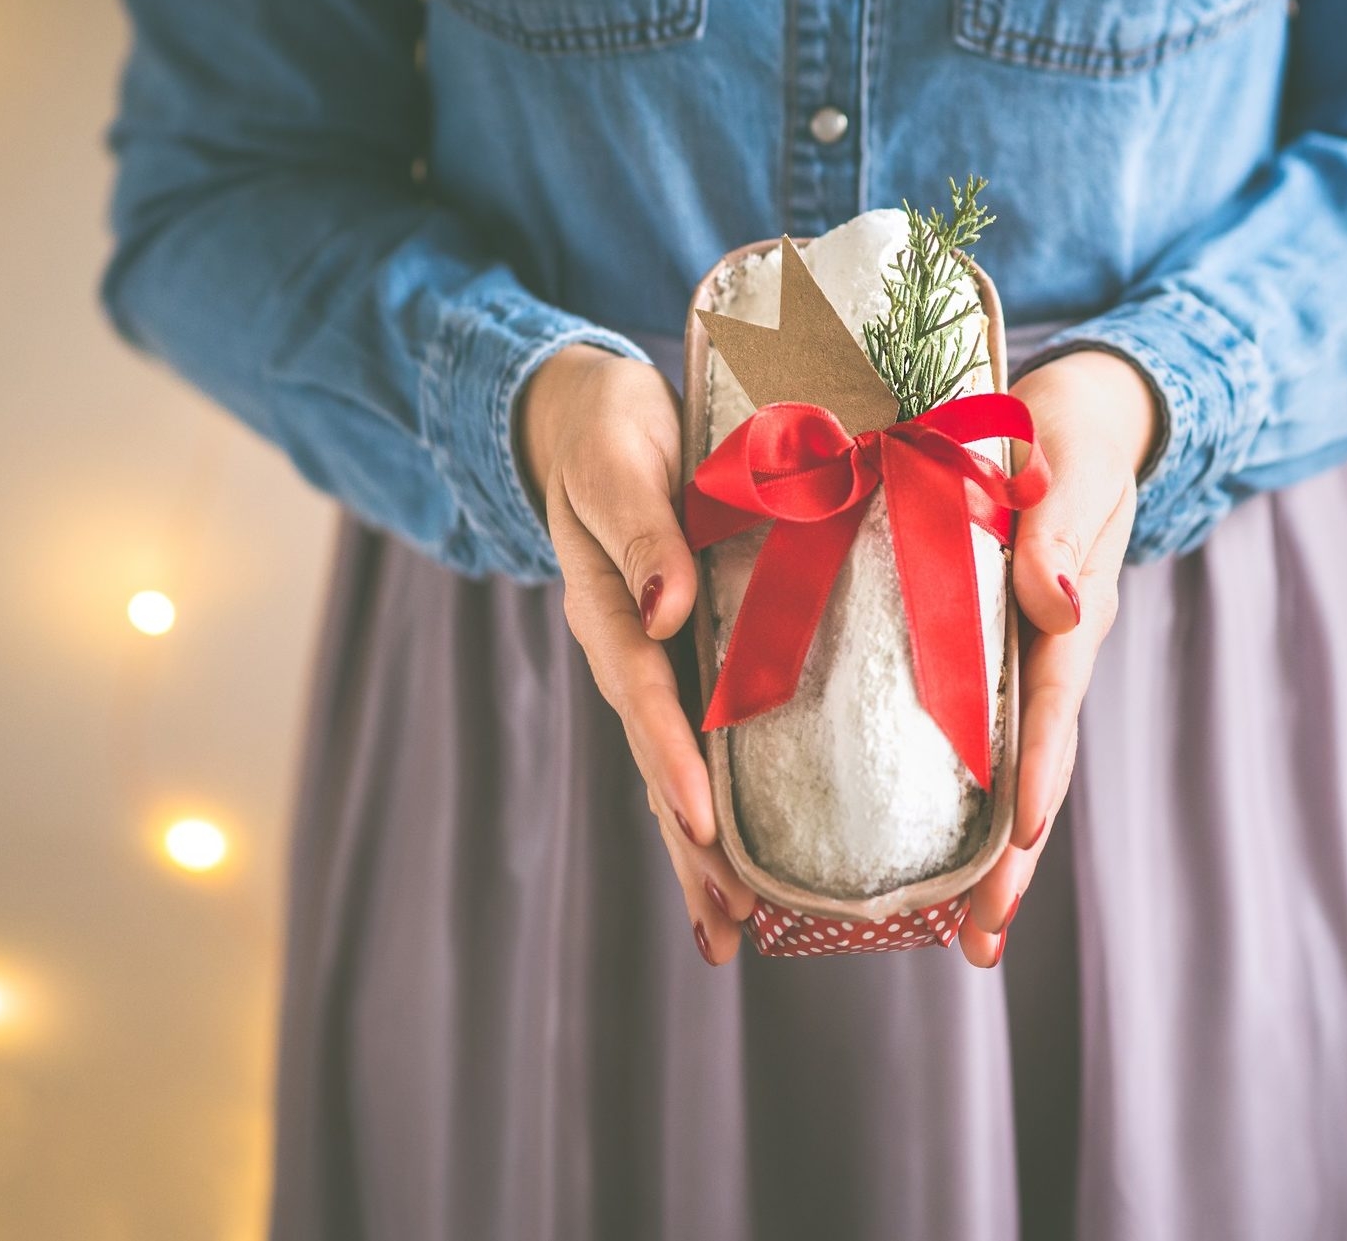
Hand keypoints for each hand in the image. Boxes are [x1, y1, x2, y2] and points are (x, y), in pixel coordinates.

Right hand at [519, 345, 757, 965]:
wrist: (594, 417)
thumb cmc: (609, 430)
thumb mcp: (619, 462)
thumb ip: (641, 531)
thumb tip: (668, 612)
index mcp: (610, 605)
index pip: (643, 691)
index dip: (673, 756)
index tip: (704, 823)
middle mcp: (633, 649)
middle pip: (661, 759)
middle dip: (692, 844)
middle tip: (729, 921)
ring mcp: (660, 661)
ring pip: (681, 766)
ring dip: (705, 850)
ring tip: (736, 929)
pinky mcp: (691, 658)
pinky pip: (708, 737)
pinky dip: (725, 803)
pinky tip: (752, 861)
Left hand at [959, 350, 1157, 966]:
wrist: (1082, 407)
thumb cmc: (1076, 423)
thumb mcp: (1073, 454)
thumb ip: (1061, 522)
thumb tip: (1059, 601)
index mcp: (1073, 605)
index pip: (1056, 697)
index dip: (1039, 763)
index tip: (1022, 831)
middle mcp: (1051, 647)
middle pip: (1036, 763)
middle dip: (1014, 855)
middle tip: (984, 937)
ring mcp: (1023, 659)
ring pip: (1006, 765)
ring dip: (989, 851)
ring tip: (963, 935)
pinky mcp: (988, 653)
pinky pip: (974, 734)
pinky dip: (955, 798)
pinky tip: (918, 852)